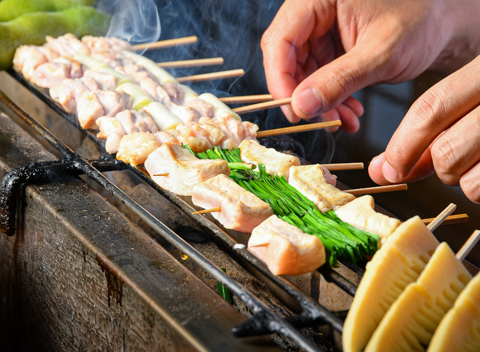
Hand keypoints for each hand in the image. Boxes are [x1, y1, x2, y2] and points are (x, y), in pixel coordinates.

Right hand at [261, 0, 478, 130]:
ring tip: (344, 120)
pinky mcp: (330, 47)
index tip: (294, 111)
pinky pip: (318, 78)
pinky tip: (348, 112)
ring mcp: (321, 30)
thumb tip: (301, 106)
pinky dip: (331, 99)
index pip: (280, 40)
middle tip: (322, 121)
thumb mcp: (381, 53)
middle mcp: (314, 11)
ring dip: (320, 102)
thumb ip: (339, 80)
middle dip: (303, 95)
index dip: (280, 79)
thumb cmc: (421, 20)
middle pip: (286, 58)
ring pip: (301, 73)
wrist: (442, 21)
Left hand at [369, 55, 479, 202]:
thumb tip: (381, 170)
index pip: (430, 109)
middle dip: (438, 167)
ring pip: (468, 181)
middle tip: (451, 160)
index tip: (389, 169)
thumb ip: (424, 136)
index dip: (403, 146)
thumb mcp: (467, 104)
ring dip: (465, 181)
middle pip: (447, 152)